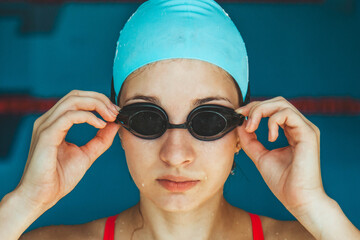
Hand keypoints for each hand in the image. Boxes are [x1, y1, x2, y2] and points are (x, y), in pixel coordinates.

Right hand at [15, 90, 120, 209]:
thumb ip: (101, 139)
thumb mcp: (88, 154)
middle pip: (76, 95)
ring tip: (110, 117)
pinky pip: (69, 116)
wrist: (42, 196)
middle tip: (115, 111)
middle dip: (99, 99)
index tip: (115, 112)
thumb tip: (115, 124)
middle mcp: (48, 120)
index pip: (77, 99)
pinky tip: (100, 125)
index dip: (99, 101)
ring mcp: (45, 126)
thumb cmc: (60, 177)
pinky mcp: (46, 135)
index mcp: (56, 123)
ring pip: (72, 101)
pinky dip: (88, 117)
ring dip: (96, 105)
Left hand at [236, 96, 325, 212]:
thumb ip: (250, 140)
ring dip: (261, 111)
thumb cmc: (283, 181)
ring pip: (281, 103)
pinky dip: (273, 121)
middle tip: (242, 118)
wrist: (297, 199)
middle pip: (276, 102)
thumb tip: (240, 124)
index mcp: (291, 131)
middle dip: (255, 107)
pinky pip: (288, 114)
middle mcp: (299, 127)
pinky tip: (270, 138)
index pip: (272, 109)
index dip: (253, 109)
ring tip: (252, 128)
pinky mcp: (308, 134)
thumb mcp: (260, 156)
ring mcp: (305, 129)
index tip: (238, 115)